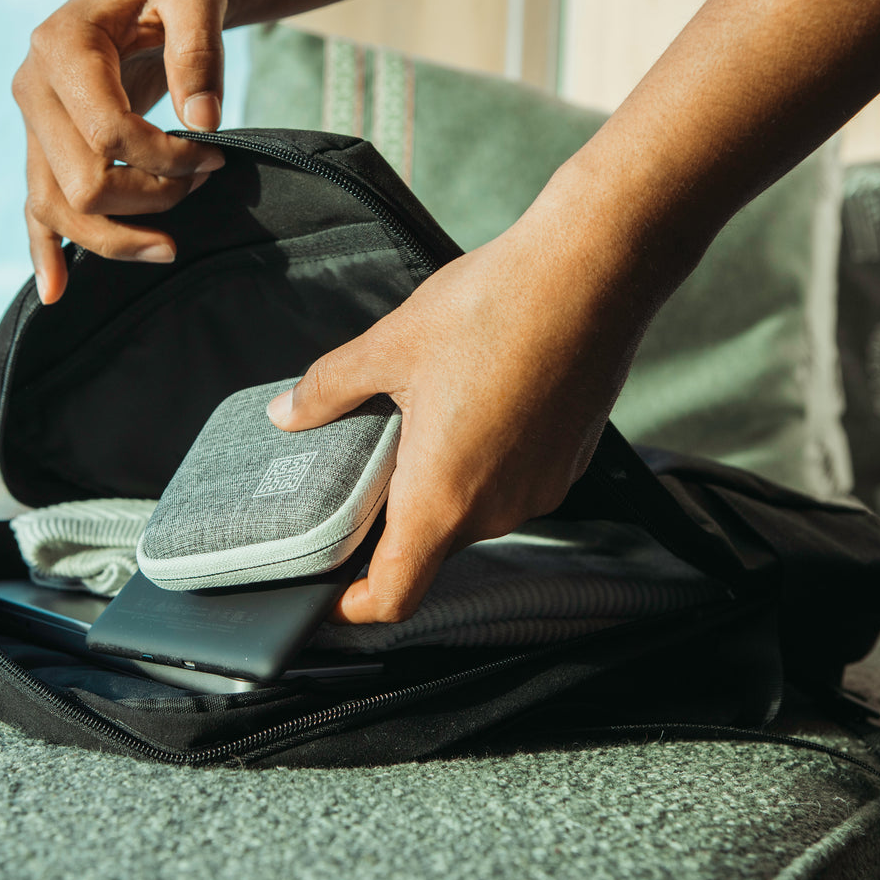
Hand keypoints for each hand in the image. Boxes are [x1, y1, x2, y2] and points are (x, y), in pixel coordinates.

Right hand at [12, 0, 229, 303]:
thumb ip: (199, 47)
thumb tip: (203, 121)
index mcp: (62, 48)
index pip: (108, 135)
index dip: (167, 160)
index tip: (214, 156)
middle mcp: (33, 88)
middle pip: (83, 183)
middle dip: (152, 198)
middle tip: (204, 180)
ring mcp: (32, 123)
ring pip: (59, 209)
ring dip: (118, 236)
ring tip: (171, 244)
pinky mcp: (42, 148)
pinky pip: (35, 208)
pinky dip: (45, 252)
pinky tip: (56, 292)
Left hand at [266, 213, 655, 624]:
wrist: (593, 273)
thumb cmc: (496, 308)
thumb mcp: (389, 347)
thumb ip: (328, 390)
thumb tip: (287, 412)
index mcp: (442, 498)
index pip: (394, 596)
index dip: (353, 606)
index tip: (330, 593)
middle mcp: (495, 510)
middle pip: (430, 550)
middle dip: (394, 521)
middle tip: (365, 472)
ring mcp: (538, 490)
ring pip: (472, 513)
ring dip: (441, 487)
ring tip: (422, 425)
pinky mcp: (567, 464)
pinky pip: (511, 485)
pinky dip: (483, 465)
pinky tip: (473, 407)